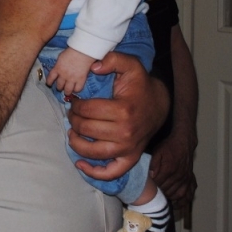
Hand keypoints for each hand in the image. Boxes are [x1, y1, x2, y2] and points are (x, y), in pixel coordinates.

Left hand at [46, 48, 93, 96]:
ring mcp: (72, 79)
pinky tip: (76, 88)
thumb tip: (58, 68)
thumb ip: (59, 64)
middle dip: (59, 87)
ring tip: (68, 91)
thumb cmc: (72, 51)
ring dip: (67, 91)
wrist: (82, 51)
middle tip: (61, 86)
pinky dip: (76, 90)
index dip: (49, 82)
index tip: (49, 84)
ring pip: (67, 90)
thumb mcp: (61, 57)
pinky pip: (77, 89)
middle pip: (59, 86)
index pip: (50, 79)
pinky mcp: (80, 80)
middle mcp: (63, 75)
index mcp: (57, 69)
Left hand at [66, 51, 168, 180]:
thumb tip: (95, 66)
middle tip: (71, 115)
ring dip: (77, 143)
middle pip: (87, 130)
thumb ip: (113, 59)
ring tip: (72, 133)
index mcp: (123, 110)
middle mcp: (125, 132)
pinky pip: (111, 172)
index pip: (87, 111)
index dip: (76, 106)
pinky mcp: (130, 158)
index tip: (74, 101)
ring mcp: (128, 148)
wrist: (160, 105)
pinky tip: (80, 164)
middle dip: (74, 121)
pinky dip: (94, 172)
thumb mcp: (131, 66)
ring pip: (93, 152)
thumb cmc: (141, 85)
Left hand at [149, 128, 197, 212]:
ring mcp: (186, 179)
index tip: (147, 188)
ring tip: (161, 197)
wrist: (183, 142)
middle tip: (153, 193)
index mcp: (169, 170)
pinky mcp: (191, 180)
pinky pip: (189, 195)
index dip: (152, 187)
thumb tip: (150, 177)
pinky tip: (176, 204)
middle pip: (166, 191)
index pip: (158, 185)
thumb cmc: (168, 147)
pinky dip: (182, 201)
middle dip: (159, 193)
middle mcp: (179, 176)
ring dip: (168, 197)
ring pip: (176, 195)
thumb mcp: (157, 152)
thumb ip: (153, 165)